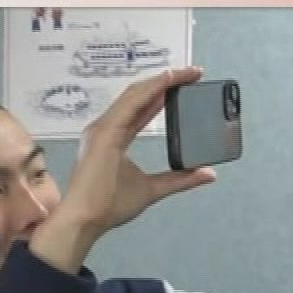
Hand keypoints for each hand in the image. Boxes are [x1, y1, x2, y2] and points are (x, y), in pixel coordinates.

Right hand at [30, 68, 216, 274]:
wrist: (86, 220)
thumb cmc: (107, 206)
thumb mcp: (153, 189)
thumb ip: (179, 179)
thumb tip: (207, 173)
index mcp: (114, 138)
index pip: (141, 109)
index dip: (162, 94)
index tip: (185, 84)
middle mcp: (106, 128)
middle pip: (138, 96)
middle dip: (166, 82)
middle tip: (193, 73)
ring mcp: (103, 128)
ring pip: (135, 94)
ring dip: (162, 81)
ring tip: (186, 72)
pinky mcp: (104, 132)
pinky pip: (130, 104)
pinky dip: (151, 90)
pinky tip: (168, 82)